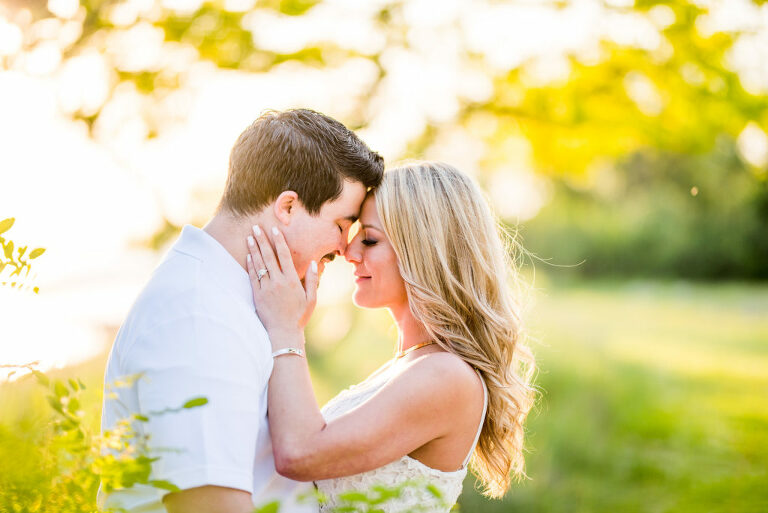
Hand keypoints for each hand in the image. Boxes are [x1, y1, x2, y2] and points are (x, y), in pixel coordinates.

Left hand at [245, 225, 318, 346]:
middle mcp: (278, 282)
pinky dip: (250, 265)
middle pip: (268, 256)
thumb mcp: (311, 299)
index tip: (274, 230)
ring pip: (259, 264)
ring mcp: (266, 288)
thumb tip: (314, 262)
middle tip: (256, 227)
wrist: (283, 333)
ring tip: (249, 237)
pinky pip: (253, 277)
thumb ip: (312, 279)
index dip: (279, 241)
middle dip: (262, 240)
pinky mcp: (257, 295)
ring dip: (253, 249)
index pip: (284, 255)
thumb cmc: (299, 317)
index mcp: (292, 281)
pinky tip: (248, 255)